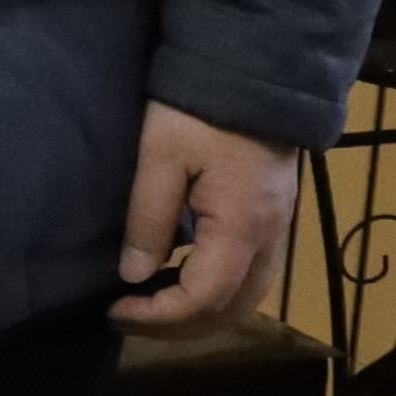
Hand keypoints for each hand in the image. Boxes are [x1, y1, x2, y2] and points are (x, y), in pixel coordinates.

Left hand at [118, 102, 301, 330]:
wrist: (255, 70)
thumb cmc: (200, 109)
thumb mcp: (161, 157)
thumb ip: (149, 218)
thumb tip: (133, 275)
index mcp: (242, 228)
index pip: (204, 298)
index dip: (158, 315)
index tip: (115, 309)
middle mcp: (271, 239)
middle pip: (231, 310)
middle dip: (178, 325)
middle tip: (128, 318)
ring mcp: (280, 230)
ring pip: (248, 298)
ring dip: (201, 314)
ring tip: (151, 307)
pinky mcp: (277, 219)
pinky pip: (254, 276)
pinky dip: (219, 293)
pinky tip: (182, 281)